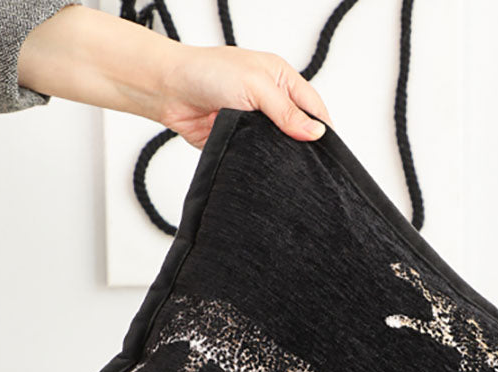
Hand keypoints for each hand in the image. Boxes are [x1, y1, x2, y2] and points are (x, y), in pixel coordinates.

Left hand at [17, 4, 333, 147]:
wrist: (170, 90)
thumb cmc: (207, 73)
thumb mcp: (255, 86)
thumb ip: (286, 111)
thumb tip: (315, 132)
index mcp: (282, 79)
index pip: (313, 107)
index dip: (322, 130)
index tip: (328, 153)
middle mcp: (271, 102)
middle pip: (299, 130)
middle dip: (304, 147)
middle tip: (311, 168)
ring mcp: (256, 124)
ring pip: (280, 148)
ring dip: (282, 158)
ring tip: (291, 173)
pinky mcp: (240, 143)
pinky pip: (259, 159)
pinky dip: (263, 166)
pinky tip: (268, 174)